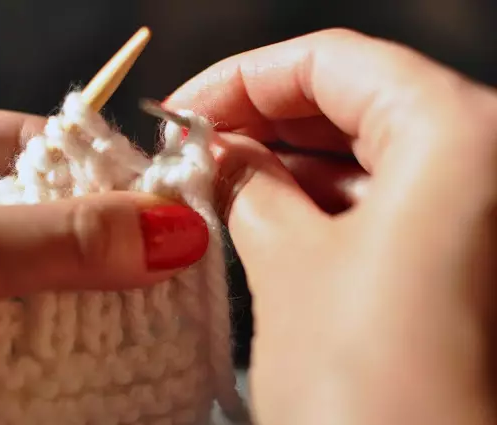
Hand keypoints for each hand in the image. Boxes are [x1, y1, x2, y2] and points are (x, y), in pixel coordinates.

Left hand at [0, 106, 208, 412]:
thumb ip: (55, 240)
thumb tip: (174, 231)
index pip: (36, 148)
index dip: (108, 177)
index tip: (175, 211)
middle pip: (46, 221)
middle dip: (107, 255)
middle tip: (177, 282)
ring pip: (39, 286)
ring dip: (88, 313)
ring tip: (155, 328)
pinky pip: (18, 336)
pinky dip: (57, 355)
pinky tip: (104, 363)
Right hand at [167, 29, 496, 424]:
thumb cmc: (375, 395)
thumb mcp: (287, 266)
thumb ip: (247, 190)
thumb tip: (217, 156)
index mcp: (459, 134)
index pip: (332, 60)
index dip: (243, 78)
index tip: (185, 111)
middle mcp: (493, 162)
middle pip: (357, 103)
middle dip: (265, 123)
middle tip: (195, 150)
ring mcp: (485, 215)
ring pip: (373, 157)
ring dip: (293, 168)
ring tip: (220, 186)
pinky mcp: (471, 263)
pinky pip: (393, 206)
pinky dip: (330, 207)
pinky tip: (273, 221)